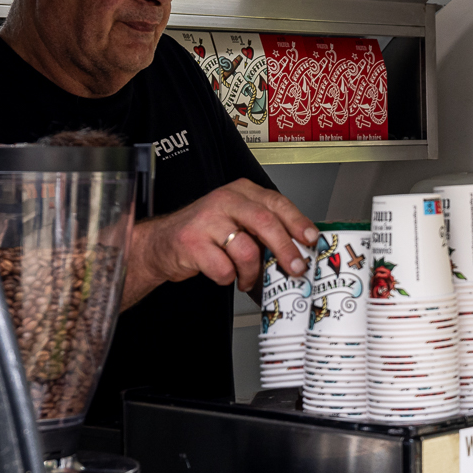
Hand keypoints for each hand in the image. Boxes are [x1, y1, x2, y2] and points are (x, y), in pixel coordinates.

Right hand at [123, 178, 316, 307]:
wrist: (161, 244)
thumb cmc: (205, 235)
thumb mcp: (237, 222)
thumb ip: (264, 228)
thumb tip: (300, 248)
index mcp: (241, 192)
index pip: (276, 202)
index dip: (297, 222)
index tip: (311, 239)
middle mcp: (224, 201)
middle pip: (265, 222)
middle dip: (285, 249)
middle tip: (296, 268)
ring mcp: (206, 220)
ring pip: (246, 249)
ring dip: (252, 272)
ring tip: (248, 280)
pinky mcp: (192, 242)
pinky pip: (223, 268)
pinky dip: (228, 278)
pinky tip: (226, 276)